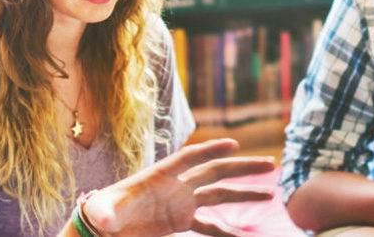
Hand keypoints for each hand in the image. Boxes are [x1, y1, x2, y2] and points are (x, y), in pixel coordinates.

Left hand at [81, 139, 275, 236]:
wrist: (105, 226)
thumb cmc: (102, 214)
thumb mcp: (103, 213)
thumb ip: (105, 214)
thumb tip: (104, 220)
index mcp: (160, 175)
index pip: (189, 158)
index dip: (211, 150)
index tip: (234, 145)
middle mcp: (176, 185)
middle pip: (214, 171)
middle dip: (242, 168)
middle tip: (270, 165)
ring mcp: (181, 202)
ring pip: (219, 195)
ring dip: (244, 194)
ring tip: (270, 193)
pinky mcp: (181, 219)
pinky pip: (210, 224)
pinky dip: (227, 230)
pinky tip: (245, 235)